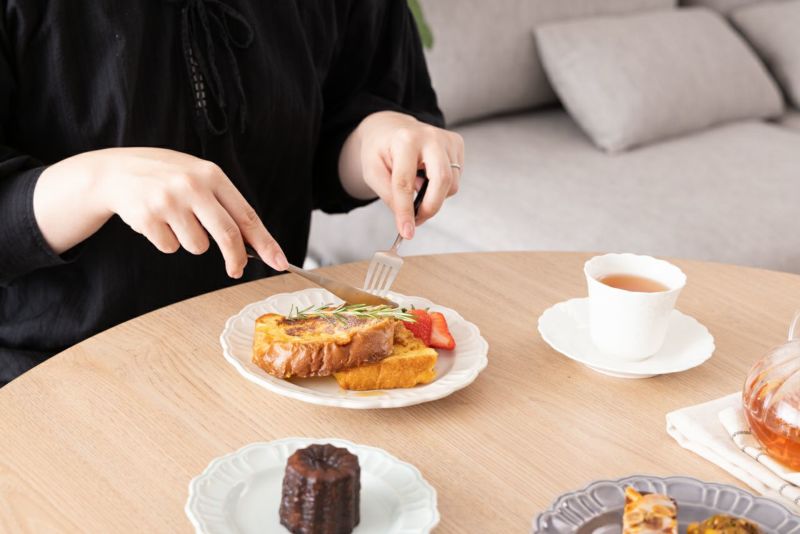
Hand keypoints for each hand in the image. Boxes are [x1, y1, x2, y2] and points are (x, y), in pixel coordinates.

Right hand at [34, 147, 286, 277]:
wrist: (115, 172)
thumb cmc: (167, 177)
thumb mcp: (198, 177)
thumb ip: (224, 205)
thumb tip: (253, 244)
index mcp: (211, 175)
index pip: (246, 215)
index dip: (265, 242)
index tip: (279, 262)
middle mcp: (191, 186)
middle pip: (227, 235)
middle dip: (236, 258)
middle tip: (236, 270)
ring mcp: (168, 202)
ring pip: (197, 246)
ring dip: (191, 243)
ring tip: (176, 221)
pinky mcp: (147, 218)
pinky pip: (170, 247)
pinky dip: (166, 242)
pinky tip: (156, 222)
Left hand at [339, 111, 463, 238]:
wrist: (391, 128)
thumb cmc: (380, 149)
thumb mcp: (372, 171)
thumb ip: (388, 195)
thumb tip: (407, 219)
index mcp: (405, 140)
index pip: (405, 182)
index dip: (406, 211)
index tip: (407, 231)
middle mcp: (430, 136)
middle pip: (442, 181)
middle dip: (430, 208)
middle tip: (417, 221)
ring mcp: (447, 140)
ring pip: (451, 184)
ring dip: (434, 197)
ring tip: (416, 190)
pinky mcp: (457, 144)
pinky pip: (455, 179)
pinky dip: (441, 187)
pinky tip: (427, 177)